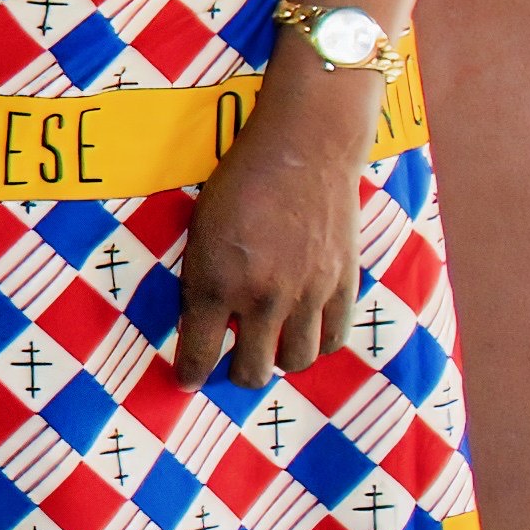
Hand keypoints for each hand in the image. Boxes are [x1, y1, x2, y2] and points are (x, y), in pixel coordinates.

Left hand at [165, 78, 378, 389]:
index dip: (190, 374)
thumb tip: (204, 323)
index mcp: (214, 282)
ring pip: (296, 362)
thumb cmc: (240, 182)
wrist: (303, 148)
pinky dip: (317, 342)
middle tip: (233, 363)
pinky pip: (333, 338)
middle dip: (238, 373)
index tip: (187, 381)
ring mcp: (307, 294)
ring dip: (280, 361)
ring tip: (272, 346)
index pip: (199, 353)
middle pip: (252, 371)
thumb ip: (203, 280)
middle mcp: (261, 297)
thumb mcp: (201, 231)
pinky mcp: (342, 284)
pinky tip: (305, 331)